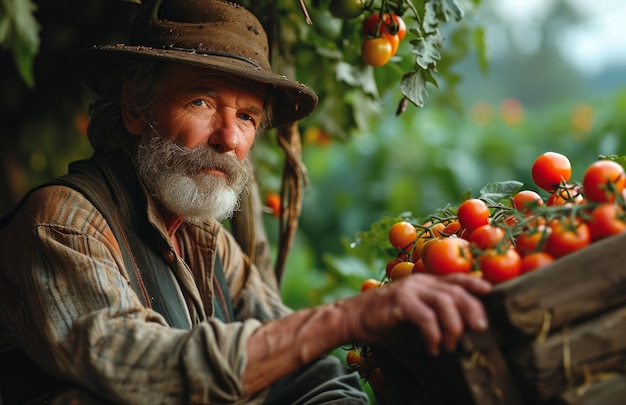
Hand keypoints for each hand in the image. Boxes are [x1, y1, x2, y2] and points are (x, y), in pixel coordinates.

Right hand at [342, 273, 491, 355]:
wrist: (351, 318)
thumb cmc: (384, 320)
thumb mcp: (413, 315)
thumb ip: (433, 314)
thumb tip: (460, 328)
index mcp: (425, 282)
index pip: (456, 279)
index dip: (475, 283)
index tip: (491, 292)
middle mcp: (419, 282)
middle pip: (456, 290)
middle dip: (473, 309)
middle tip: (481, 328)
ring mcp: (409, 290)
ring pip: (444, 302)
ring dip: (453, 326)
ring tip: (452, 345)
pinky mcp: (399, 302)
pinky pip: (425, 318)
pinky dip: (433, 335)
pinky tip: (432, 349)